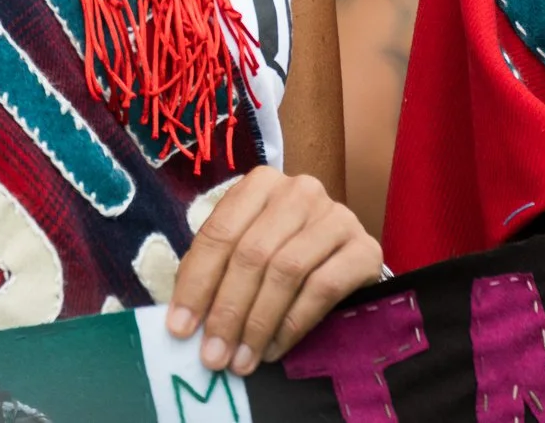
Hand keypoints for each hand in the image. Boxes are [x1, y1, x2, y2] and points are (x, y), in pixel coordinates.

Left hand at [164, 168, 381, 374]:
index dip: (196, 284)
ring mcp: (337, 216)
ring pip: (286, 270)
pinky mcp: (364, 248)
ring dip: (258, 324)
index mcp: (261, 183)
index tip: (180, 329)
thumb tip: (183, 324)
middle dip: (227, 311)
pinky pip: (323, 288)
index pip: (220, 233)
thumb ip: (217, 275)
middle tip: (213, 356)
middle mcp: (301, 191)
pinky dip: (293, 324)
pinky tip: (275, 349)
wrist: (345, 261)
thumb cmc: (283, 257)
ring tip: (242, 360)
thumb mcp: (244, 254)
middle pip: (253, 253)